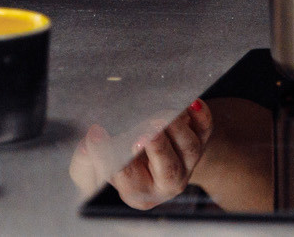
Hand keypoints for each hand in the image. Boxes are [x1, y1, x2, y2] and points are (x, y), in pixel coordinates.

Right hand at [69, 102, 211, 209]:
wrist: (156, 150)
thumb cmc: (123, 159)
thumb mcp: (98, 168)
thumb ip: (87, 160)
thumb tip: (89, 139)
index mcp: (138, 190)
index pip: (124, 175)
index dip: (110, 155)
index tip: (96, 132)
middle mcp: (167, 181)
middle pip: (167, 169)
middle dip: (156, 147)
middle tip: (145, 130)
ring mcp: (188, 160)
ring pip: (189, 148)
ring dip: (176, 128)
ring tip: (161, 114)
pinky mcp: (202, 138)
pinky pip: (206, 128)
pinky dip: (201, 115)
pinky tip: (191, 103)